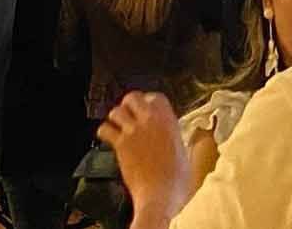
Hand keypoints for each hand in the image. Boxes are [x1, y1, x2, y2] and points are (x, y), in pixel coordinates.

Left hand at [97, 92, 190, 219]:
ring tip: (120, 125)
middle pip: (133, 97)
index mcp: (168, 119)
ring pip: (116, 111)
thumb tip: (184, 137)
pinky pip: (105, 129)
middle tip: (131, 113)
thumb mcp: (186, 153)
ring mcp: (133, 131)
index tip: (149, 107)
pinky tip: (109, 138)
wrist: (161, 195)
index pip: (155, 96)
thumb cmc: (177, 180)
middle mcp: (149, 120)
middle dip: (130, 104)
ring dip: (117, 118)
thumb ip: (178, 139)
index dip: (150, 101)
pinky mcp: (120, 144)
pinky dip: (105, 132)